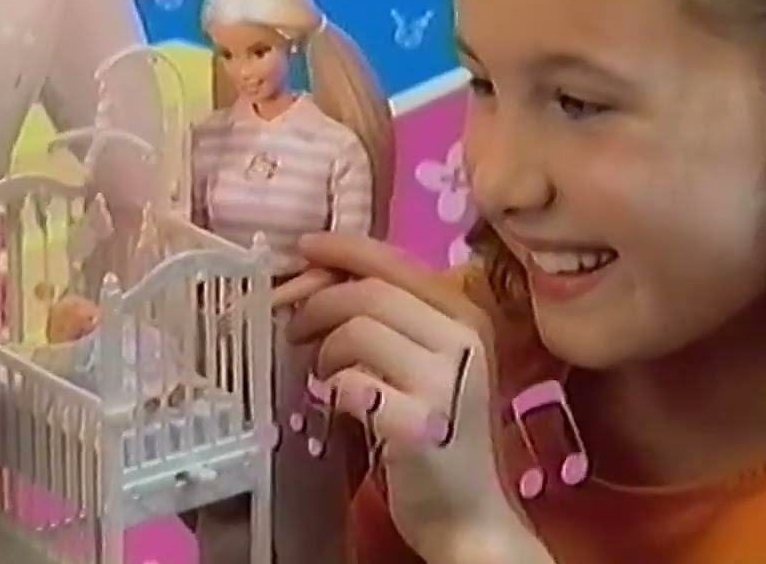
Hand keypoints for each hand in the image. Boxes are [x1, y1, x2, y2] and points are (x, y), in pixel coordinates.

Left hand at [285, 233, 530, 558]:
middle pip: (369, 293)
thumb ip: (395, 319)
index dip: (343, 249)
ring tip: (323, 373)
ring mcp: (445, 383)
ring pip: (356, 332)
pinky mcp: (419, 426)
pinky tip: (336, 404)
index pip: (396, 262)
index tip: (302, 249)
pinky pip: (352, 386)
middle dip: (318, 303)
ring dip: (324, 351)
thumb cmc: (443, 432)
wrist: (472, 515)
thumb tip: (323, 277)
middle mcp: (464, 341)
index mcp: (468, 316)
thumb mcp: (432, 363)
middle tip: (293, 327)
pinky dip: (333, 390)